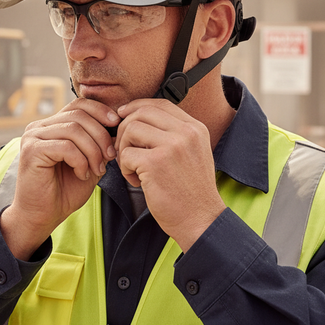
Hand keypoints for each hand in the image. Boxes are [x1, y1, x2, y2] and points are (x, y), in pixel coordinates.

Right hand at [0, 98, 118, 259]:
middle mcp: (39, 126)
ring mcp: (33, 137)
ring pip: (74, 129)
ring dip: (93, 150)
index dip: (100, 110)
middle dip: (101, 135)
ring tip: (97, 169)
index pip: (79, 104)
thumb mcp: (88, 162)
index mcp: (52, 125)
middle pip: (79, 115)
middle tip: (110, 157)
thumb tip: (116, 126)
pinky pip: (66, 146)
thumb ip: (97, 144)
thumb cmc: (64, 191)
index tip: (116, 124)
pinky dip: (80, 160)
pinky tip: (82, 173)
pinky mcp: (31, 150)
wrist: (42, 217)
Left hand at [115, 99, 225, 251]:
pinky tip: (137, 181)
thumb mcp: (192, 153)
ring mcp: (172, 147)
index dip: (137, 107)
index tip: (123, 116)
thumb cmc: (190, 191)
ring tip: (133, 168)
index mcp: (195, 128)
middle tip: (124, 149)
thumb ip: (173, 134)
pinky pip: (126, 155)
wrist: (201, 221)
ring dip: (124, 149)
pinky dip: (125, 169)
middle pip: (142, 112)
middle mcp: (186, 133)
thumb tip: (137, 117)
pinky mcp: (156, 164)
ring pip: (130, 129)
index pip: (160, 103)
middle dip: (125, 128)